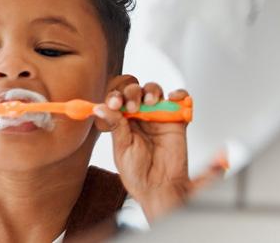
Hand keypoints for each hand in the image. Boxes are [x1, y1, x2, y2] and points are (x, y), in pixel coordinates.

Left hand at [94, 85, 217, 221]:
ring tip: (150, 102)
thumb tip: (100, 107)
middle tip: (133, 106)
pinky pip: (179, 101)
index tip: (115, 103)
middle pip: (134, 91)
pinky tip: (172, 98)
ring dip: (151, 91)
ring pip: (154, 91)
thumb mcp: (122, 148)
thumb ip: (115, 125)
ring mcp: (157, 117)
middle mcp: (138, 116)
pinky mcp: (176, 121)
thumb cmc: (138, 173)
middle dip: (132, 93)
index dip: (115, 96)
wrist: (160, 188)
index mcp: (121, 121)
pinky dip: (178, 94)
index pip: (116, 99)